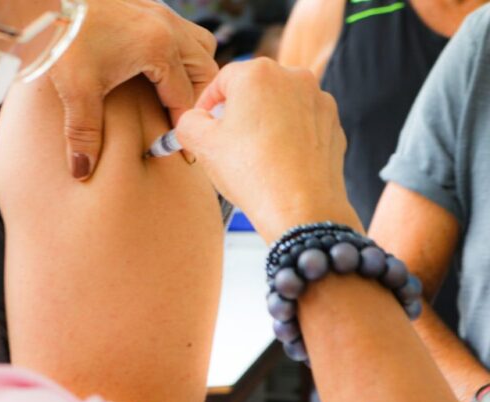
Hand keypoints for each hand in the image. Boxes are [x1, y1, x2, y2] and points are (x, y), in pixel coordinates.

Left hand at [48, 0, 217, 178]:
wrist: (47, 2)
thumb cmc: (63, 40)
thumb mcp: (76, 91)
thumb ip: (84, 134)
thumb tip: (83, 172)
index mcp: (159, 48)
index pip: (185, 98)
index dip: (183, 129)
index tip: (183, 153)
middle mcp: (166, 26)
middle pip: (204, 69)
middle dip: (198, 100)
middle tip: (181, 125)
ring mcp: (158, 12)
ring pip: (199, 44)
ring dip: (193, 71)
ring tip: (174, 97)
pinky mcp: (145, 6)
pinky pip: (180, 31)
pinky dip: (178, 53)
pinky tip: (155, 70)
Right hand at [175, 58, 361, 241]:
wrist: (301, 208)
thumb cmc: (253, 173)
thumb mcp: (201, 144)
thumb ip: (188, 122)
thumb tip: (193, 120)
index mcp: (258, 73)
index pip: (222, 80)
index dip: (206, 104)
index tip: (202, 125)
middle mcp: (293, 77)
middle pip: (253, 90)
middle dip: (237, 112)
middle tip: (225, 142)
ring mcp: (318, 100)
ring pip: (279, 106)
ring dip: (264, 124)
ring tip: (253, 155)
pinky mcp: (333, 124)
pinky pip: (301, 123)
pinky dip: (288, 136)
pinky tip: (277, 161)